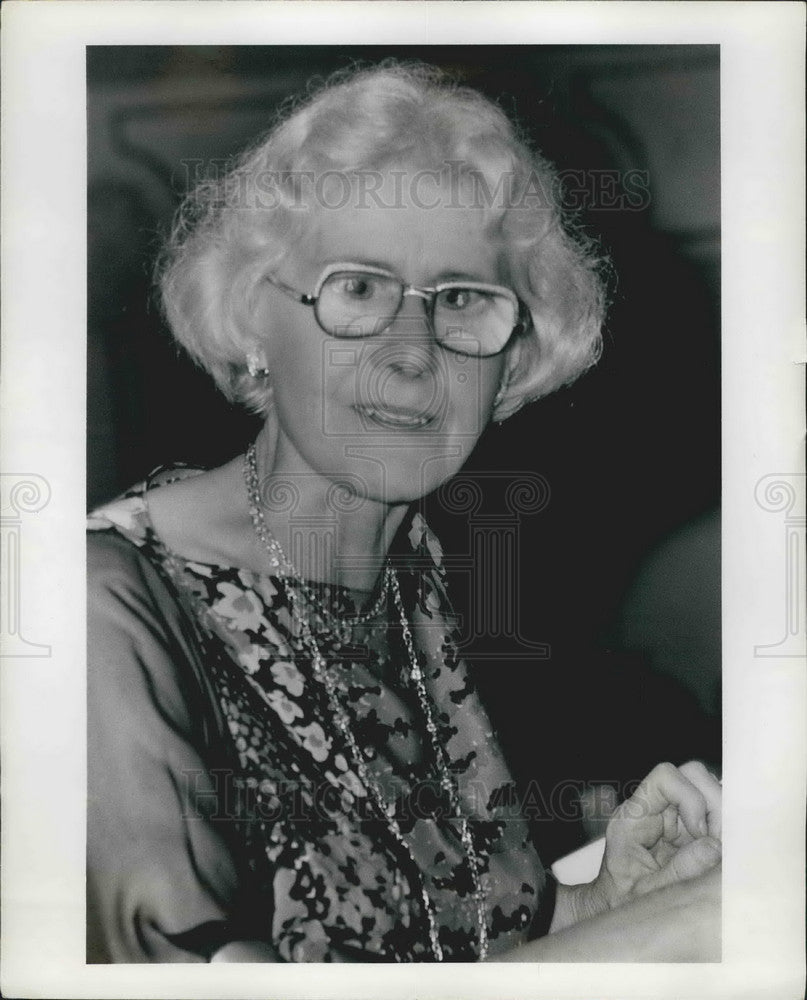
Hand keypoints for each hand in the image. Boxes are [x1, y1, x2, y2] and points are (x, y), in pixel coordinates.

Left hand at [587, 761, 721, 916]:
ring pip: (709, 792)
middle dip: (714, 806)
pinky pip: (715, 817)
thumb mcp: (646, 894)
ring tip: (721, 853)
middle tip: (718, 844)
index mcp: (634, 817)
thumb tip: (715, 847)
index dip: (691, 797)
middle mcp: (654, 809)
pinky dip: (726, 832)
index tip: (700, 832)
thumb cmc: (622, 901)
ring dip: (723, 820)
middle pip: (693, 776)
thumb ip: (678, 871)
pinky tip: (723, 856)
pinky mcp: (689, 832)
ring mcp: (673, 818)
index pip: (665, 777)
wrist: (614, 909)